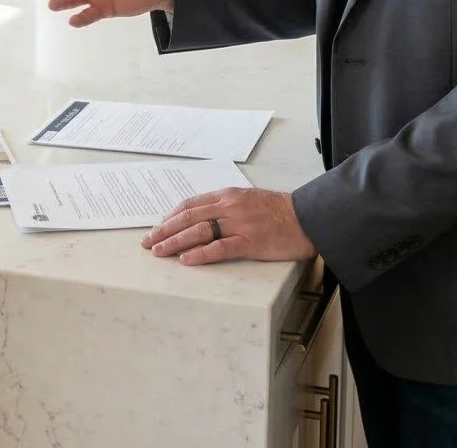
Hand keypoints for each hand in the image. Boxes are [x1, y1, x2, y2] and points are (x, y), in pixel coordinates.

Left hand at [141, 187, 314, 265]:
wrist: (308, 217)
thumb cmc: (280, 211)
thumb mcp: (249, 200)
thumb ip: (226, 206)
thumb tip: (202, 217)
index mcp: (228, 196)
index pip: (191, 204)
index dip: (171, 216)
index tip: (158, 227)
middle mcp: (230, 207)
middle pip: (189, 217)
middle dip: (164, 229)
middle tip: (148, 241)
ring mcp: (239, 224)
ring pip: (199, 231)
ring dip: (175, 242)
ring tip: (159, 251)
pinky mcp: (250, 242)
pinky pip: (220, 247)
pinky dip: (200, 254)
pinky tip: (186, 260)